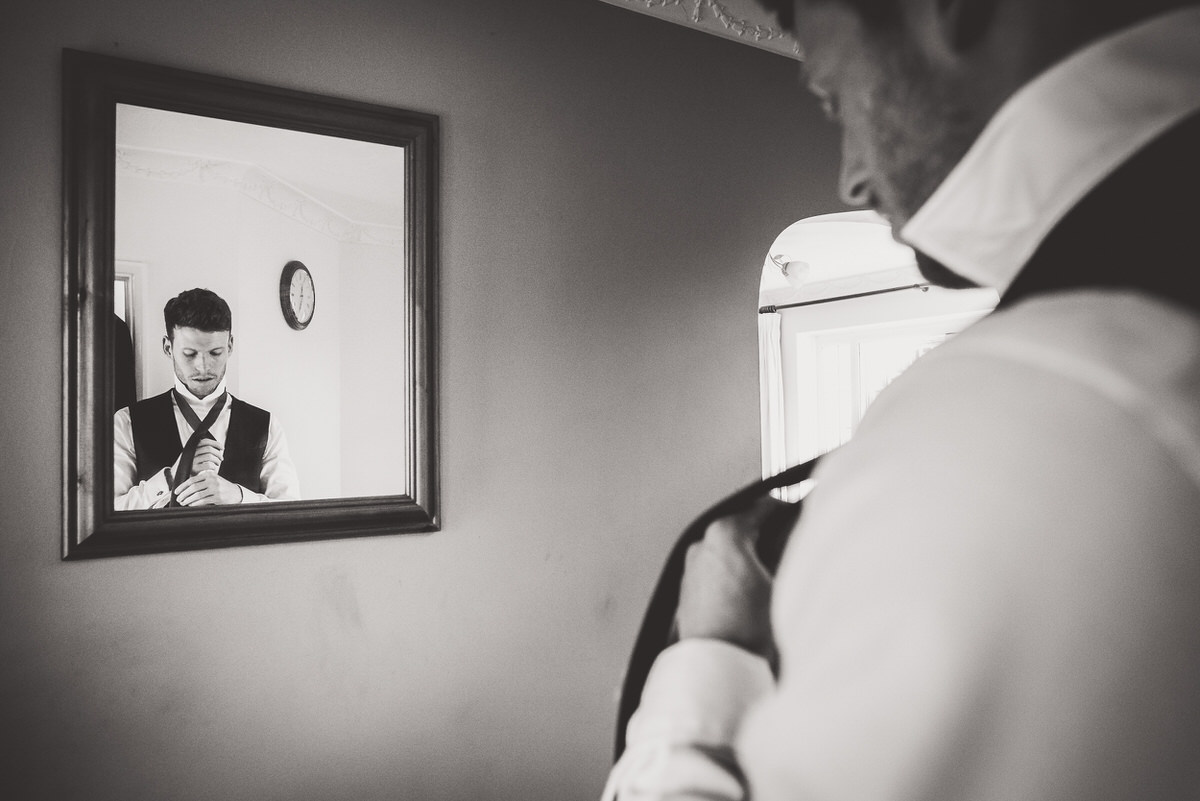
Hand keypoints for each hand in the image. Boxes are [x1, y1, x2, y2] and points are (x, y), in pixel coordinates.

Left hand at [174, 470, 241, 505]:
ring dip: (188, 500)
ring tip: (183, 503)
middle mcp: (212, 481)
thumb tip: (184, 487)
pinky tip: (191, 505)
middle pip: (193, 488)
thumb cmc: (220, 487)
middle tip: (179, 499)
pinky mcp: (218, 497)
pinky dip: (195, 503)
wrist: (235, 492)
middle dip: (184, 494)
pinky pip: (203, 501)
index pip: (192, 480)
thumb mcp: (212, 480)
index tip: (176, 492)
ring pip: (197, 495)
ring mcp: (216, 489)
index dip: (182, 486)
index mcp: (209, 475)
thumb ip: (201, 481)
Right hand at [190, 437, 223, 475]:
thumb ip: (207, 450)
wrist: (190, 479)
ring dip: (217, 460)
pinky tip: (213, 468)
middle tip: (221, 458)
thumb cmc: (198, 466)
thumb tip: (221, 447)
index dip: (215, 443)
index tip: (222, 448)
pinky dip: (213, 466)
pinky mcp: (193, 469)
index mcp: (193, 448)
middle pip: (208, 448)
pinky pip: (208, 465)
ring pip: (209, 456)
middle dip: (218, 453)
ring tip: (218, 464)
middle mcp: (191, 453)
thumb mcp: (201, 456)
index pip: (204, 441)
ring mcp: (192, 461)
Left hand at [676, 497, 789, 658]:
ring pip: (725, 552)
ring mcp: (691, 570)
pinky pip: (715, 573)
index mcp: (725, 535)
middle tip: (785, 533)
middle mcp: (702, 547)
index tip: (792, 503)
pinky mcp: (687, 594)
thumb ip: (789, 553)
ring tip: (769, 566)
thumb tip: (798, 541)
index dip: (782, 505)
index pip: (761, 508)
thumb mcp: (784, 585)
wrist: (717, 666)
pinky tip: (749, 590)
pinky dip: (733, 574)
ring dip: (746, 555)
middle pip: (740, 529)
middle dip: (763, 531)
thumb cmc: (746, 630)